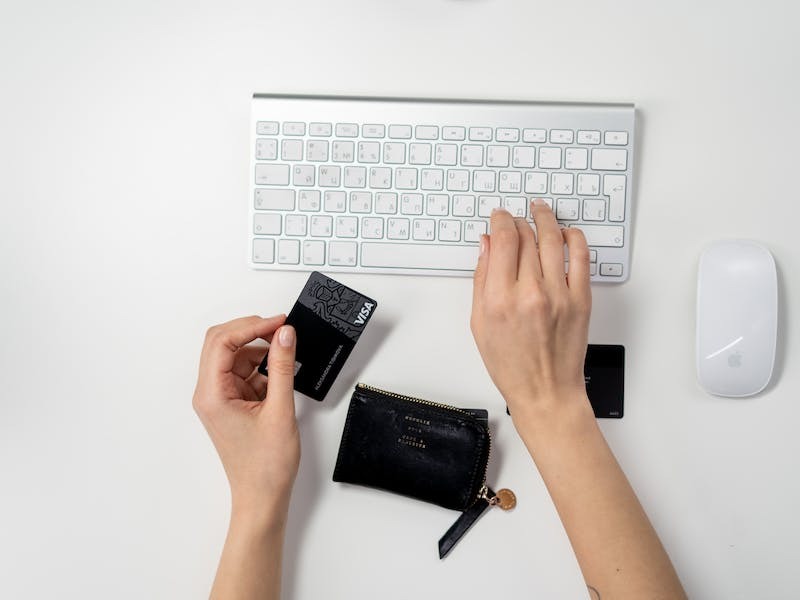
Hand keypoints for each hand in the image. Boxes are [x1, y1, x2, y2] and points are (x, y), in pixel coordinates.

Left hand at [193, 315, 299, 522]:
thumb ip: (282, 367)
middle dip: (252, 331)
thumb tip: (285, 334)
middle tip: (281, 329)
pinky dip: (262, 368)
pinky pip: (243, 372)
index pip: (222, 342)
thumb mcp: (280, 409)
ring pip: (234, 356)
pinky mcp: (231, 403)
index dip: (252, 326)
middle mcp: (209, 393)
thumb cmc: (266, 466)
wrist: (262, 497)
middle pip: (222, 343)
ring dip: (259, 351)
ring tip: (286, 355)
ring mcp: (219, 398)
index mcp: (212, 394)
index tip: (279, 323)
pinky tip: (280, 375)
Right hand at [471, 201, 591, 422]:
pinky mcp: (581, 300)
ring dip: (546, 219)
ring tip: (540, 211)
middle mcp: (530, 293)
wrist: (546, 392)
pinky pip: (581, 257)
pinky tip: (566, 233)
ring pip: (553, 239)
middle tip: (515, 218)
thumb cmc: (511, 365)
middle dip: (518, 221)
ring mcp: (559, 295)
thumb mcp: (480, 324)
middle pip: (526, 236)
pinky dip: (574, 238)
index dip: (501, 221)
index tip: (499, 217)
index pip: (503, 240)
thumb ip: (482, 280)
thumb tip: (486, 246)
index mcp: (500, 299)